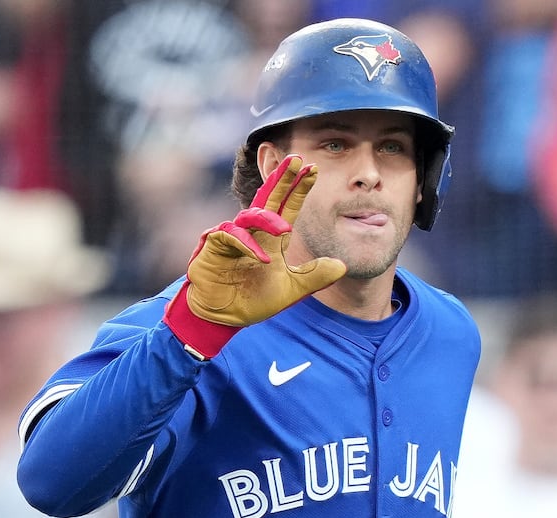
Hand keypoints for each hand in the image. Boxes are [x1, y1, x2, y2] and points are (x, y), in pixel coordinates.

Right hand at [163, 155, 346, 357]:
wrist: (223, 319)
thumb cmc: (252, 300)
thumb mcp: (291, 290)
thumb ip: (314, 277)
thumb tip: (343, 266)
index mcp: (271, 237)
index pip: (288, 206)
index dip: (300, 188)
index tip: (314, 169)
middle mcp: (252, 231)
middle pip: (269, 197)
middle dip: (283, 178)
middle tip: (297, 159)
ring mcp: (232, 235)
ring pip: (250, 215)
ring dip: (268, 219)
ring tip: (285, 230)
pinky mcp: (213, 245)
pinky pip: (231, 236)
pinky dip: (248, 245)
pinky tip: (263, 259)